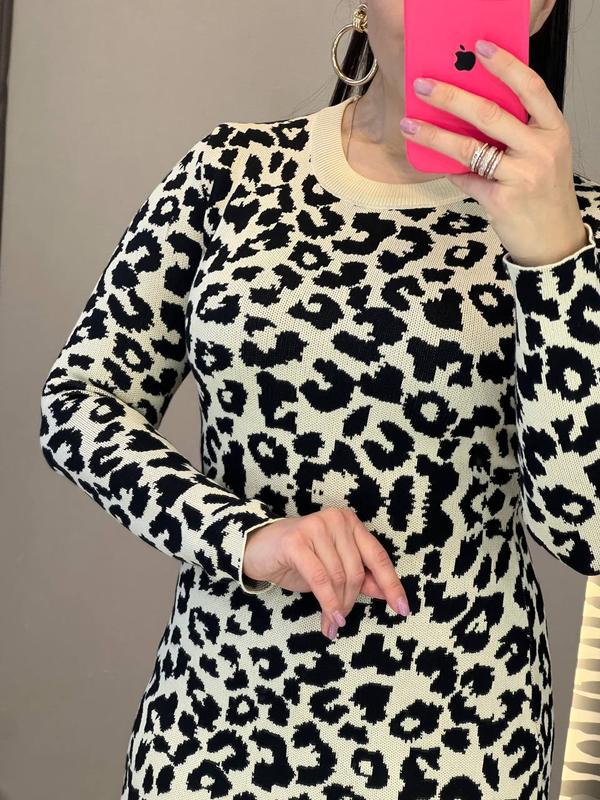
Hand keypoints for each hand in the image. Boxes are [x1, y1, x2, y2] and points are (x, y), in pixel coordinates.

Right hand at [242, 507, 411, 639]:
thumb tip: (387, 594)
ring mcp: (315, 527)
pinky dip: (327, 602)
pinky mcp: (296, 541)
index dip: (392, 585)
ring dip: (337, 607)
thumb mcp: (333, 569)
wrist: (257, 549)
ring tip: (331, 624)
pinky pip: (319, 578)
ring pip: (338, 577)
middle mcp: (336, 520)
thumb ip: (360, 577)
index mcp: (350, 523)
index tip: (402, 609)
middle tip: (341, 622)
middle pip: (356, 571)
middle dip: (351, 602)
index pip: (378, 556)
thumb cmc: (298, 559)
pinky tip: (329, 619)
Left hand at [399, 39, 588, 266]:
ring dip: (434, 136)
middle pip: (491, 114)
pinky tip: (440, 166)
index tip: (479, 47)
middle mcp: (541, 149)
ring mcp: (522, 176)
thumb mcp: (544, 153)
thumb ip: (518, 131)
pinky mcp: (502, 201)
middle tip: (423, 85)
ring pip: (469, 148)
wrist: (553, 239)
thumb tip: (467, 109)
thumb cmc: (543, 190)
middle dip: (451, 97)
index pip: (531, 87)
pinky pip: (466, 180)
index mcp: (554, 129)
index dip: (505, 65)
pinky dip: (452, 172)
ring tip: (409, 125)